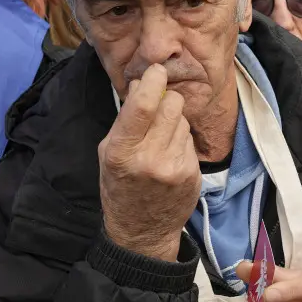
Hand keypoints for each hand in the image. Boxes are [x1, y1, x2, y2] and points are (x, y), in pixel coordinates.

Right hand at [98, 63, 200, 260]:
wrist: (142, 230)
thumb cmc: (120, 186)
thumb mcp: (108, 153)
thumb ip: (125, 120)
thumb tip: (142, 85)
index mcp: (122, 152)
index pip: (143, 106)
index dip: (153, 81)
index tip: (156, 71)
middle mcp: (150, 159)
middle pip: (171, 106)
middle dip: (167, 99)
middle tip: (159, 105)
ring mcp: (174, 167)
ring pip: (183, 121)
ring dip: (173, 122)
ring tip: (160, 140)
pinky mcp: (192, 174)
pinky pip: (190, 140)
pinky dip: (181, 141)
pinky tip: (170, 156)